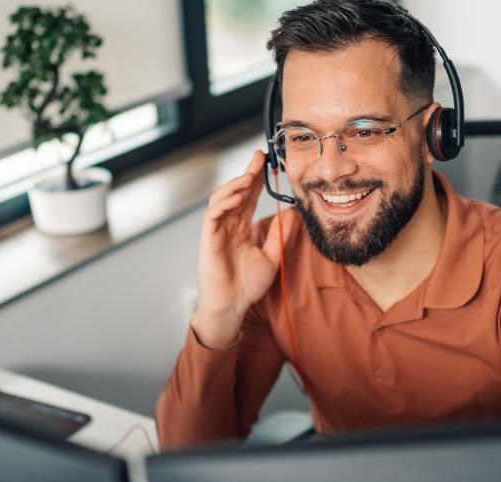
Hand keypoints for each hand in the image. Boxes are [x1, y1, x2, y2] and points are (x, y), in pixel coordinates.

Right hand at [191, 150, 290, 348]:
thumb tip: (292, 213)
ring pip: (222, 199)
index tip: (268, 162)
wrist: (232, 305)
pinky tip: (235, 198)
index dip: (257, 178)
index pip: (250, 196)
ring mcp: (217, 230)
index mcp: (242, 226)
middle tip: (260, 158)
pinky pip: (212, 216)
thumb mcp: (272, 255)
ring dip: (234, 186)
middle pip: (237, 192)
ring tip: (249, 177)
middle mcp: (229, 224)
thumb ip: (279, 234)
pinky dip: (222, 204)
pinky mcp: (208, 239)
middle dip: (248, 174)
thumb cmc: (247, 285)